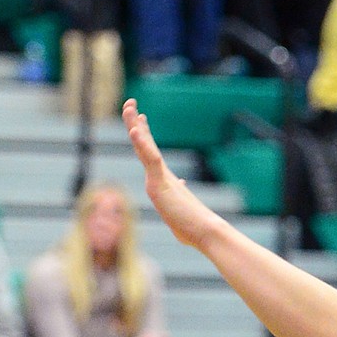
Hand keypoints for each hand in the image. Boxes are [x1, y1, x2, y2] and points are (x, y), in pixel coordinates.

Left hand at [124, 100, 222, 248]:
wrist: (207, 232)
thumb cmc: (196, 229)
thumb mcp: (180, 214)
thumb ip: (176, 201)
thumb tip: (181, 188)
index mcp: (165, 182)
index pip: (150, 155)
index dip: (144, 136)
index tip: (140, 120)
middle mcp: (162, 176)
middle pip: (145, 145)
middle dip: (135, 123)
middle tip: (131, 103)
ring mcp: (161, 178)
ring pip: (144, 147)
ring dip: (134, 125)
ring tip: (129, 107)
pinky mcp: (161, 183)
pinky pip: (150, 160)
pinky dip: (143, 144)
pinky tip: (135, 130)